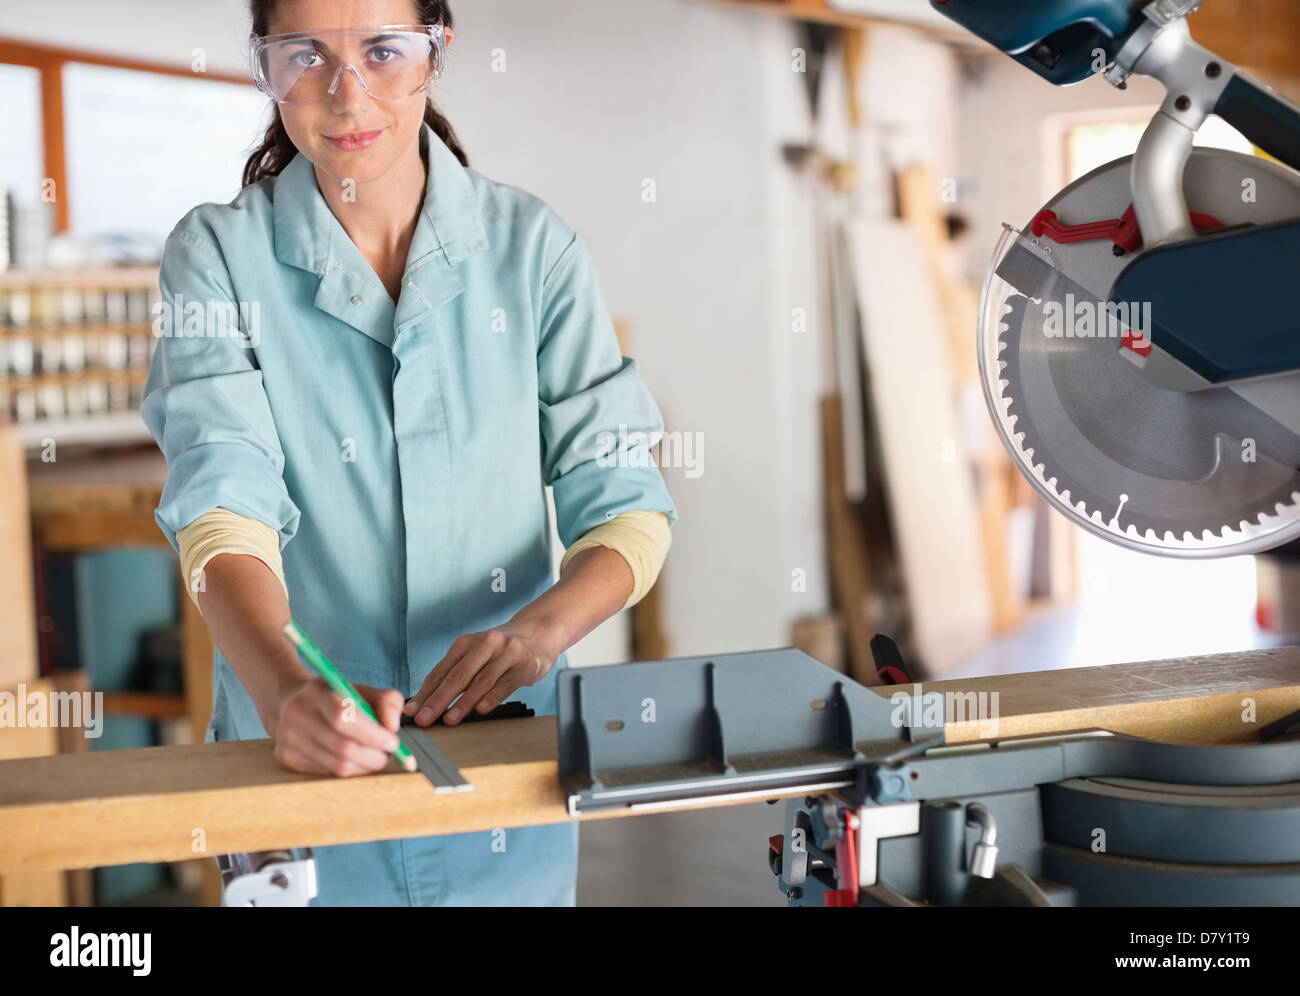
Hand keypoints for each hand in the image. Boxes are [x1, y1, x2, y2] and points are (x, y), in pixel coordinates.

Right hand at [267, 677, 404, 776]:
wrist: (290, 704)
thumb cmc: (334, 698)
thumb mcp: (360, 689)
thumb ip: (387, 700)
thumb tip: (392, 726)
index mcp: (316, 692)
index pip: (343, 717)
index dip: (372, 734)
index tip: (392, 741)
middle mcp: (298, 715)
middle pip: (343, 748)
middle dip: (374, 755)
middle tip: (388, 754)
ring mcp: (289, 739)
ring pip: (338, 766)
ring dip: (365, 765)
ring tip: (375, 756)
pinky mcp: (288, 758)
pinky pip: (329, 773)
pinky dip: (350, 770)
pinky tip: (355, 760)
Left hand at [405, 619, 561, 726]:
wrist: (539, 632)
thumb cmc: (501, 650)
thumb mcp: (476, 655)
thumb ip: (456, 675)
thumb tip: (427, 703)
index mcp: (466, 643)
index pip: (441, 671)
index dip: (425, 693)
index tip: (412, 712)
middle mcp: (485, 644)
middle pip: (458, 675)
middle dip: (438, 699)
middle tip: (424, 718)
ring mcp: (506, 653)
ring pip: (481, 681)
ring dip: (464, 702)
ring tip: (449, 720)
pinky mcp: (524, 664)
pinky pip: (505, 684)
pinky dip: (492, 698)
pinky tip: (481, 710)